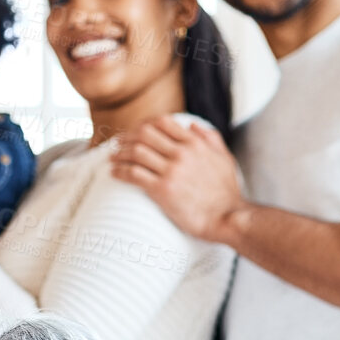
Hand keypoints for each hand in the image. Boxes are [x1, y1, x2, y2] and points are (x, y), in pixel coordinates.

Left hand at [112, 114, 244, 243]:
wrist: (227, 217)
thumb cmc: (226, 191)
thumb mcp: (224, 158)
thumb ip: (210, 138)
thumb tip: (192, 124)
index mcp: (195, 143)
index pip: (162, 122)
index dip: (143, 125)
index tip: (134, 132)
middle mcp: (182, 153)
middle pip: (144, 134)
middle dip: (127, 137)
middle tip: (117, 144)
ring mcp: (171, 171)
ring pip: (136, 152)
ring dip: (119, 154)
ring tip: (112, 158)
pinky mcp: (162, 190)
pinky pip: (134, 174)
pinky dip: (120, 171)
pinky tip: (114, 173)